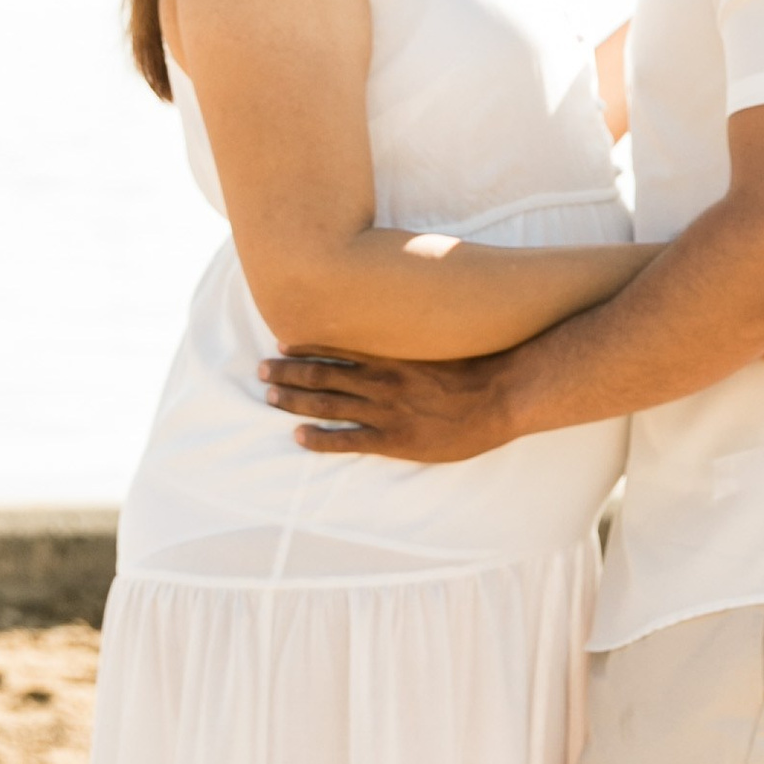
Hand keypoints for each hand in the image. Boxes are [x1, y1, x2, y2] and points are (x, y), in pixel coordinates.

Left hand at [259, 344, 514, 461]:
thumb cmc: (478, 365)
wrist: (501, 394)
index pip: (337, 347)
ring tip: (269, 397)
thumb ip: (415, 338)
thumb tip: (402, 322)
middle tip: (262, 371)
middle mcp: (380, 380)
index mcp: (391, 355)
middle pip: (323, 374)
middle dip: (289, 372)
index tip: (283, 343)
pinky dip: (319, 437)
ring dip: (294, 400)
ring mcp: (385, 410)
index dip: (306, 347)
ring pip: (327, 403)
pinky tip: (299, 436)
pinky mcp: (394, 439)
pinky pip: (347, 440)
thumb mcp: (442, 340)